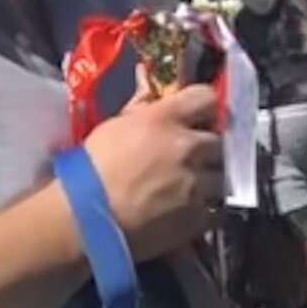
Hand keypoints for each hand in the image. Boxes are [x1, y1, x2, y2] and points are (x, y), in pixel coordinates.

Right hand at [82, 84, 223, 260]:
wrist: (84, 219)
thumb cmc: (89, 170)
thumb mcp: (113, 127)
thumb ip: (141, 107)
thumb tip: (151, 87)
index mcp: (165, 119)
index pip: (206, 98)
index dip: (204, 107)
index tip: (198, 116)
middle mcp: (187, 147)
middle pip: (217, 141)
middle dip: (205, 148)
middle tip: (190, 158)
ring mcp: (197, 184)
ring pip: (221, 176)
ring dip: (210, 180)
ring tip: (191, 188)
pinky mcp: (199, 217)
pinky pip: (217, 209)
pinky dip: (207, 210)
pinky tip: (190, 211)